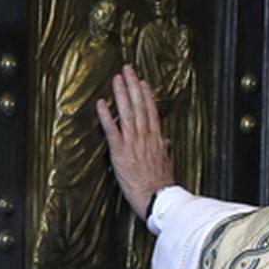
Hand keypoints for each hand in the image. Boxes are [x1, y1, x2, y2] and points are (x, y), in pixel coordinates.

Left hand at [96, 64, 175, 219]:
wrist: (157, 198)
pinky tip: (101, 103)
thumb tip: (165, 140)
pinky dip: (106, 116)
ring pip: (127, 113)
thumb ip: (164, 149)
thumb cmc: (162, 184)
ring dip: (121, 95)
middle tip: (127, 70)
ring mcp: (133, 143)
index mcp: (157, 139)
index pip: (152, 111)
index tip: (142, 82)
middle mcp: (145, 137)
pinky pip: (112, 131)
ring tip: (116, 79)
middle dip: (133, 86)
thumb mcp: (167, 163)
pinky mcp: (120, 153)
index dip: (146, 95)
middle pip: (139, 106)